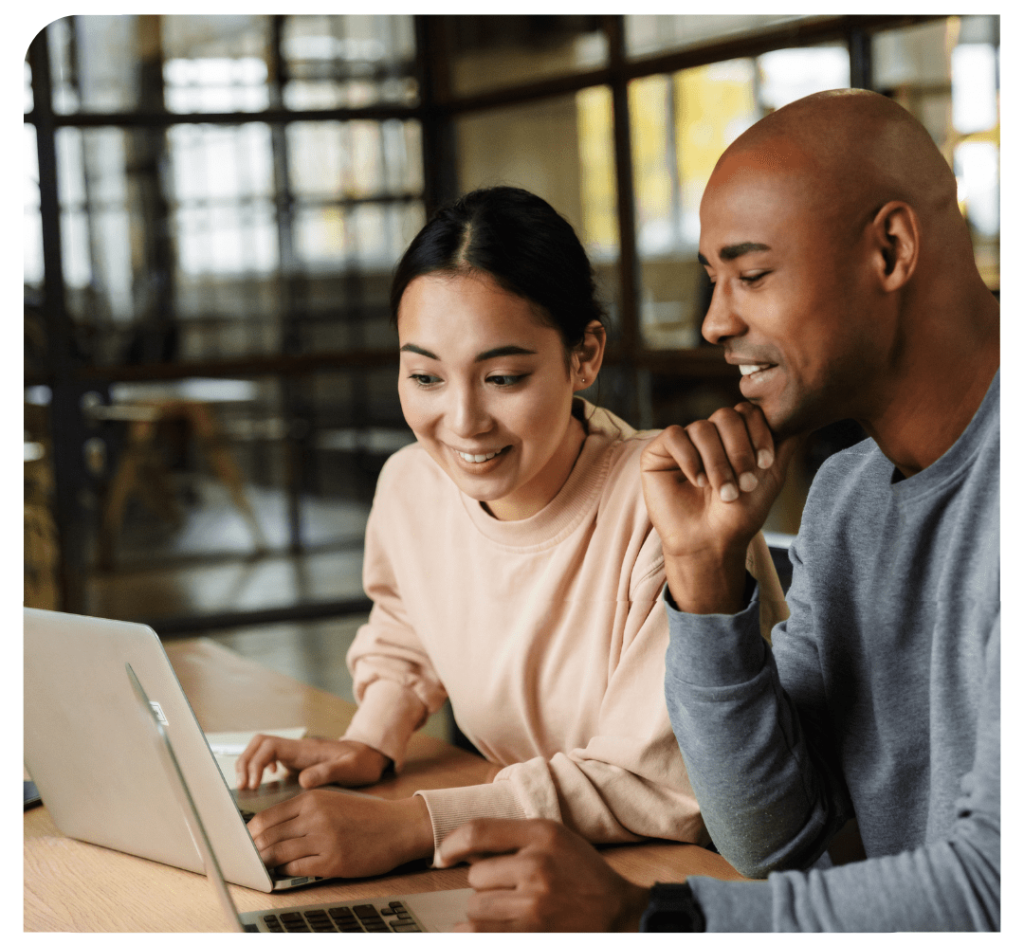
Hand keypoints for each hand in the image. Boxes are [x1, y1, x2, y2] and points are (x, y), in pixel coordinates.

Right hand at [235, 736, 388, 790]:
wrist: (371, 756)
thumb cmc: (362, 762)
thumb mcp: (350, 768)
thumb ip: (327, 772)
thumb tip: (302, 781)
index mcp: (305, 749)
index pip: (269, 745)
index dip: (255, 763)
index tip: (253, 784)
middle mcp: (297, 749)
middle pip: (259, 744)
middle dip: (245, 762)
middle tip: (242, 787)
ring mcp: (296, 755)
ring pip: (262, 751)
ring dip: (249, 765)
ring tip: (246, 787)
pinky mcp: (297, 763)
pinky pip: (270, 760)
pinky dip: (259, 770)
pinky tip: (263, 784)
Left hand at [248, 791, 433, 878]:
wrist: (397, 826)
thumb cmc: (364, 815)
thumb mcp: (332, 801)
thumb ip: (304, 811)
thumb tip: (270, 828)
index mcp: (312, 798)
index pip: (267, 817)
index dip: (251, 834)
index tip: (246, 842)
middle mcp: (315, 816)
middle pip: (268, 837)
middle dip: (254, 850)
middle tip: (248, 859)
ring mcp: (323, 839)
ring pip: (278, 854)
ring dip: (267, 863)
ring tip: (262, 867)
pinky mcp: (333, 861)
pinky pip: (296, 868)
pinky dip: (285, 872)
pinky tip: (284, 872)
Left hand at [436, 819, 649, 932]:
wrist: (619, 913)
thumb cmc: (583, 873)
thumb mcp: (555, 838)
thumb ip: (514, 837)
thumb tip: (464, 847)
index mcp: (542, 834)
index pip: (479, 831)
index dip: (452, 843)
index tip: (444, 855)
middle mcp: (537, 865)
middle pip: (476, 876)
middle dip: (486, 886)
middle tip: (509, 890)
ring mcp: (535, 903)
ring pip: (476, 907)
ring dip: (485, 912)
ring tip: (510, 909)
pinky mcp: (532, 933)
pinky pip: (480, 933)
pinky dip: (475, 933)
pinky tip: (490, 927)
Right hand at [640, 403, 799, 613]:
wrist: (712, 542)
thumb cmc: (740, 515)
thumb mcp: (771, 476)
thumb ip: (784, 443)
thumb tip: (801, 417)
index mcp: (733, 436)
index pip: (746, 412)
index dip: (758, 433)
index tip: (766, 463)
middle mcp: (708, 435)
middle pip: (725, 416)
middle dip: (739, 451)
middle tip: (744, 483)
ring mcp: (683, 442)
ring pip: (702, 428)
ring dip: (717, 462)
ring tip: (722, 491)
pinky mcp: (657, 452)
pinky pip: (674, 436)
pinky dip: (689, 458)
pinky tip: (697, 481)